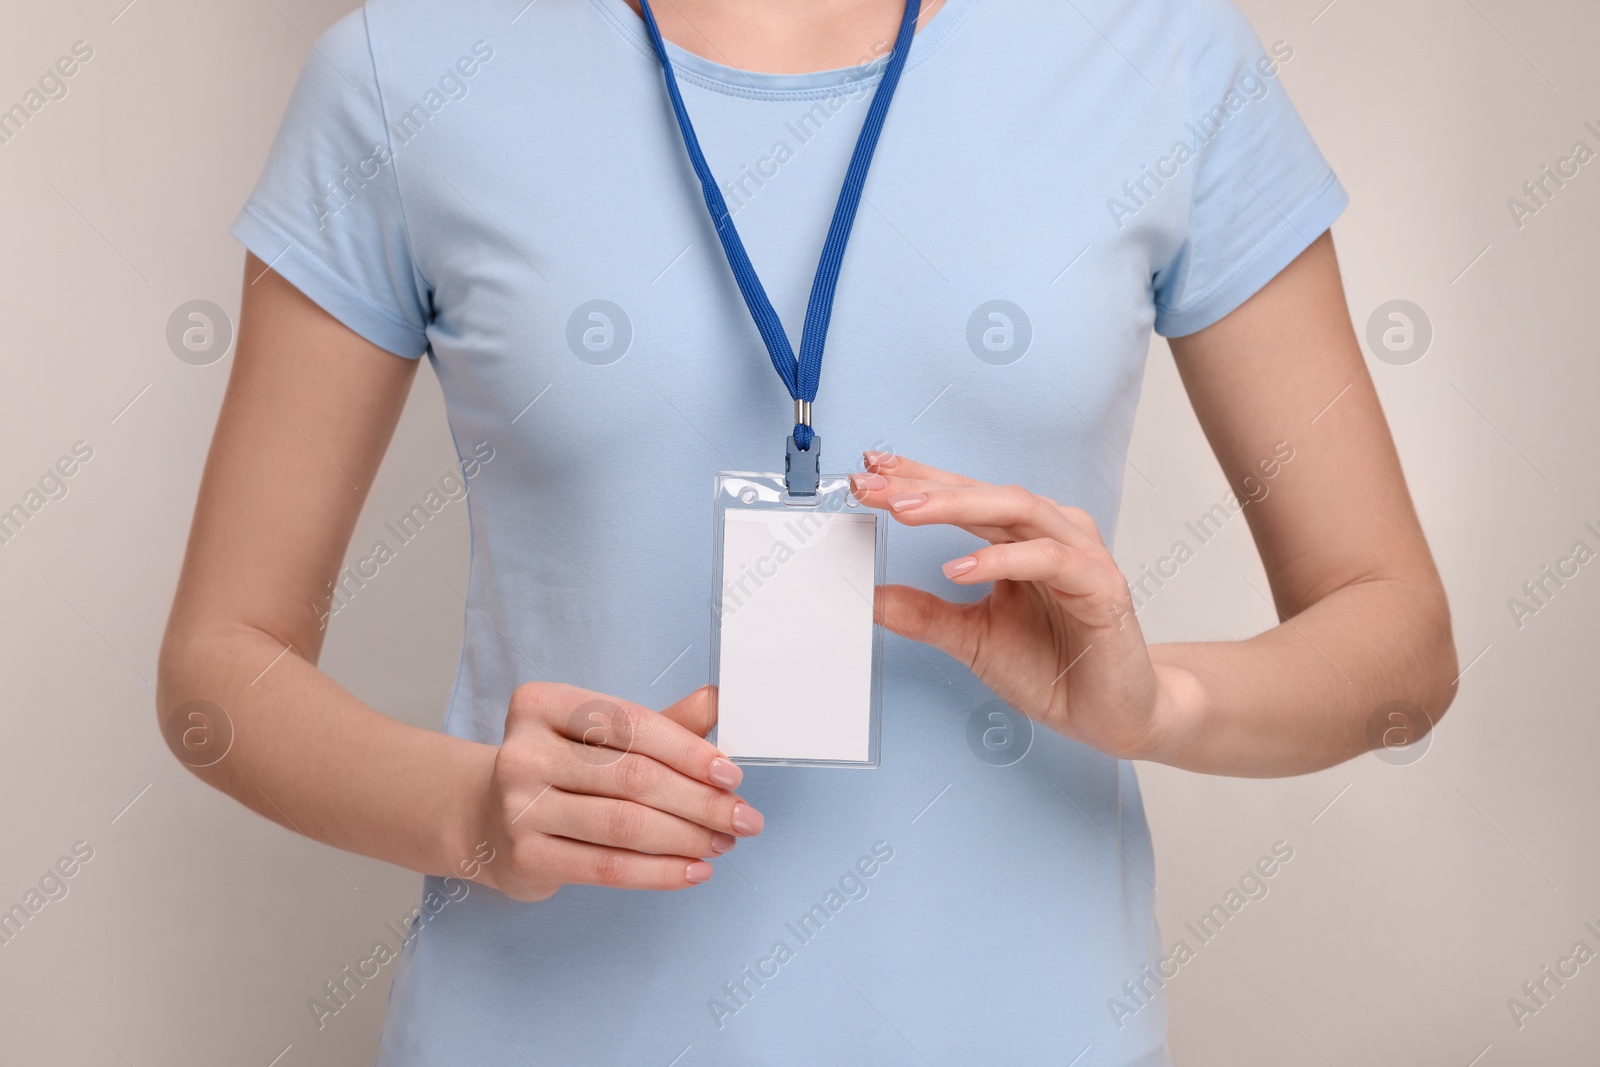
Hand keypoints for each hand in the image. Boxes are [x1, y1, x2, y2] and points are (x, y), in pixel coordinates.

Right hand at [474, 682, 762, 901]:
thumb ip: (661, 722)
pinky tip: (693, 871)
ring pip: (625, 824)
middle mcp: (523, 752)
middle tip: (743, 818)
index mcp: (543, 704)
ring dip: (687, 837)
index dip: (689, 751)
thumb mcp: (603, 735)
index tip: (732, 775)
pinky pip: (607, 867)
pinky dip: (659, 872)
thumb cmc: (561, 769)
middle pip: (633, 776)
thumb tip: (719, 699)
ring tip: (723, 843)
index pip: (631, 724)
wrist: (487, 820)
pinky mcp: (525, 857)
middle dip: (700, 800)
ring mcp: (519, 807)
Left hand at [851, 453, 1191, 760]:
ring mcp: (1078, 554)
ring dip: (956, 505)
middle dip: (923, 485)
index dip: (915, 480)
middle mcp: (1049, 534)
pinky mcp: (1101, 585)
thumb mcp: (972, 638)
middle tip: (872, 484)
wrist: (1110, 715)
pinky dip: (1002, 559)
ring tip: (904, 510)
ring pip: (1016, 508)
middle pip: (982, 493)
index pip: (962, 497)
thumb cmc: (1053, 668)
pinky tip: (959, 567)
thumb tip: (870, 598)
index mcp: (1018, 538)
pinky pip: (1049, 558)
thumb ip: (925, 615)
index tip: (866, 472)